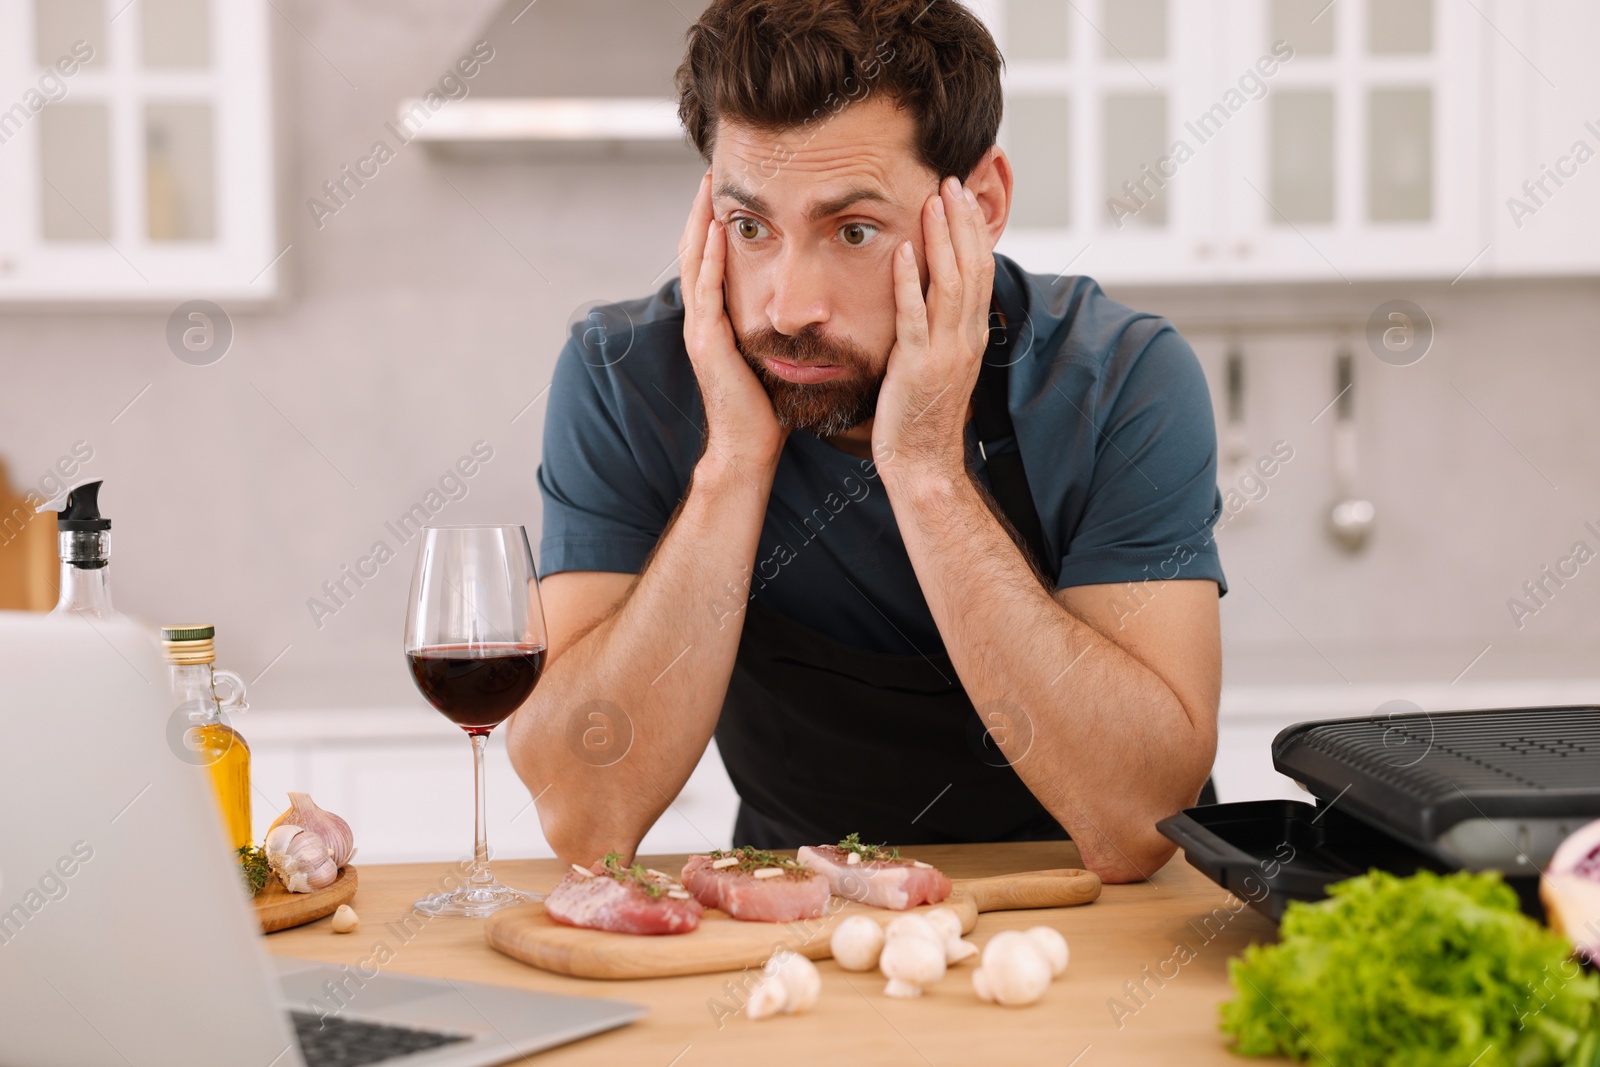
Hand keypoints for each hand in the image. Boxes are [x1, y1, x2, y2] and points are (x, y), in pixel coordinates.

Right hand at [679, 171, 788, 472]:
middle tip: (711, 172)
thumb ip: (781, 330)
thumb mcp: (775, 357)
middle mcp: (703, 320)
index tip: (730, 189)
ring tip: (708, 186)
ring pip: (695, 263)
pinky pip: (706, 290)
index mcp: (719, 320)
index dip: (716, 224)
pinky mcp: (706, 343)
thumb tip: (809, 309)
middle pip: (696, 251)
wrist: (749, 449)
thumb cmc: (767, 409)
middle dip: (702, 211)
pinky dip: (709, 258)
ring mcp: (700, 330)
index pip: (713, 260)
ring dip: (699, 222)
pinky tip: (716, 229)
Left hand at [871, 175, 995, 482]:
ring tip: (932, 200)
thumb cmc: (923, 413)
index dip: (973, 230)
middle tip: (952, 180)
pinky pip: (915, 317)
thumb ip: (943, 326)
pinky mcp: (917, 366)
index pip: (980, 270)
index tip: (961, 195)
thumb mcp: (942, 362)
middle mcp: (965, 338)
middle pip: (972, 267)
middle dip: (962, 221)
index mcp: (972, 335)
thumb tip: (937, 294)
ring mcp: (944, 351)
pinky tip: (901, 251)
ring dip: (941, 239)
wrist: (923, 461)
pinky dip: (909, 282)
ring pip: (950, 284)